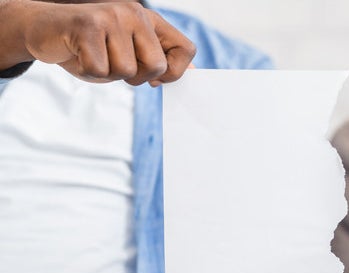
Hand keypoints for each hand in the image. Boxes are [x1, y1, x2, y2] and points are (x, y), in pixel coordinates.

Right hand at [5, 0, 194, 84]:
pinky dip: (88, 72)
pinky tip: (79, 55)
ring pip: (126, 71)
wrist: (45, 30)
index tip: (154, 78)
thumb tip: (198, 75)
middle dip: (135, 77)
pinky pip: (100, 70)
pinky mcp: (87, 26)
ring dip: (108, 75)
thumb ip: (161, 60)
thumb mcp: (131, 53)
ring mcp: (111, 17)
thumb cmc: (92, 46)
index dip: (174, 73)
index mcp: (150, 20)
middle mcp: (135, 13)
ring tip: (94, 56)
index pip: (186, 50)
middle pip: (156, 66)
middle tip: (115, 64)